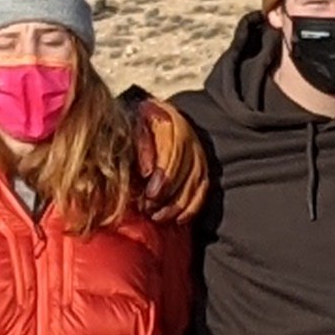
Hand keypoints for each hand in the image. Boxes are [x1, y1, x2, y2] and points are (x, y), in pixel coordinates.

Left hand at [130, 96, 211, 224]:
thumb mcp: (132, 129)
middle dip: (169, 195)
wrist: (150, 115)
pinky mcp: (202, 166)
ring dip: (178, 205)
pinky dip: (192, 207)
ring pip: (195, 183)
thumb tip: (147, 173)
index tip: (150, 195)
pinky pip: (203, 189)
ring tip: (158, 217)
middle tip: (149, 210)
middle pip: (186, 171)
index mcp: (170, 122)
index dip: (164, 177)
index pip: (174, 153)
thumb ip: (140, 147)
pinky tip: (179, 219)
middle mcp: (190, 137)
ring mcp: (199, 152)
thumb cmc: (135, 125)